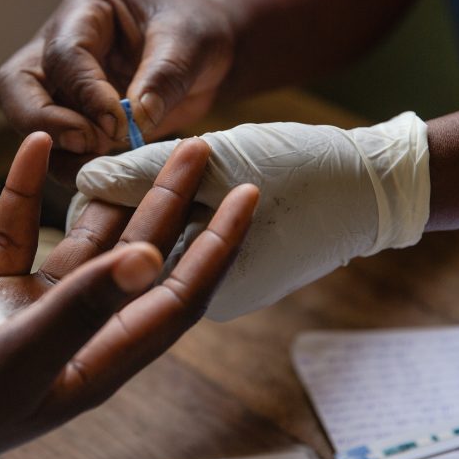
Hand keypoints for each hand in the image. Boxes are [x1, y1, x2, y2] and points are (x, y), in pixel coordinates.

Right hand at [0, 0, 235, 181]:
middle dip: (42, 121)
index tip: (119, 122)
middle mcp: (58, 47)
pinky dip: (73, 166)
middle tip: (88, 144)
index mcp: (85, 13)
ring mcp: (60, 86)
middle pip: (16, 85)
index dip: (85, 92)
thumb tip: (137, 117)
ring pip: (25, 121)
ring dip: (56, 150)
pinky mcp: (73, 120)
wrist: (209, 54)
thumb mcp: (191, 43)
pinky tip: (105, 174)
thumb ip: (164, 76)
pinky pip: (56, 148)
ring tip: (101, 162)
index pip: (63, 54)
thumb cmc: (197, 32)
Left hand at [72, 114, 430, 320]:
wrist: (380, 183)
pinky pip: (192, 235)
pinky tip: (160, 173)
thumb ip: (149, 172)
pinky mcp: (240, 263)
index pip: (131, 261)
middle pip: (146, 255)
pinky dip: (177, 205)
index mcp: (211, 291)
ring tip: (119, 164)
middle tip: (91, 171)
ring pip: (169, 242)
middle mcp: (214, 298)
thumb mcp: (224, 161)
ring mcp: (229, 282)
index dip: (98, 221)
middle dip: (119, 213)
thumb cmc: (308, 170)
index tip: (78, 183)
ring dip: (146, 204)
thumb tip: (84, 178)